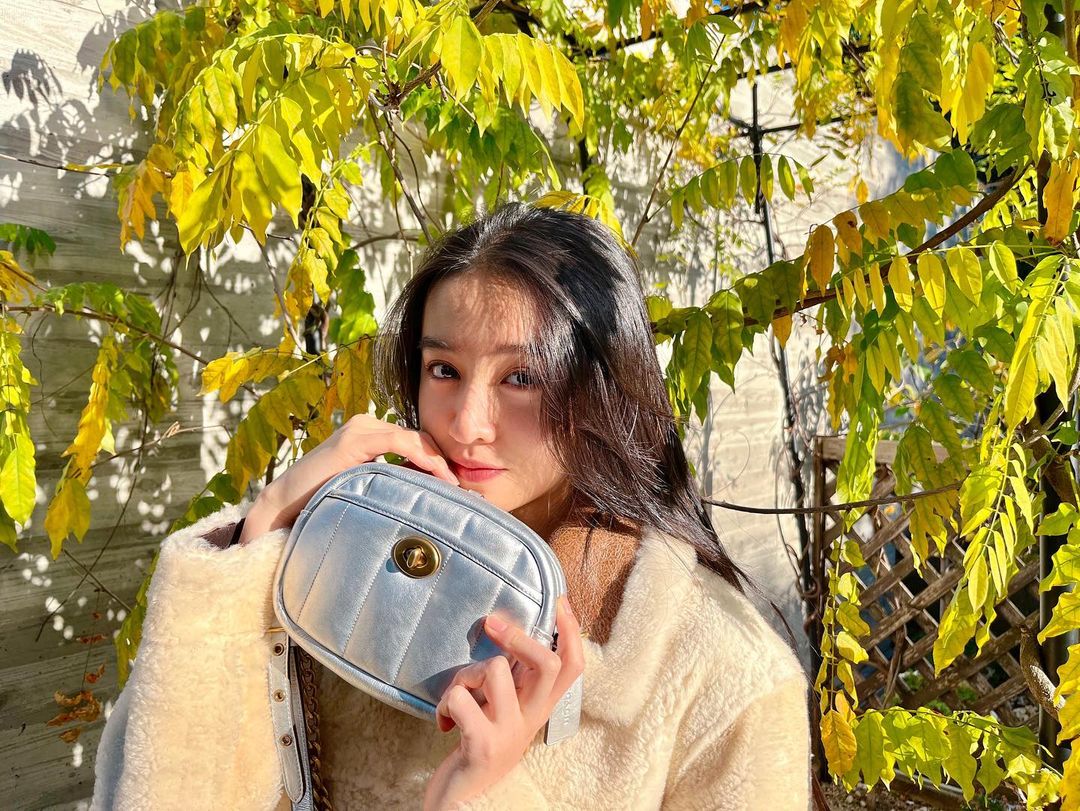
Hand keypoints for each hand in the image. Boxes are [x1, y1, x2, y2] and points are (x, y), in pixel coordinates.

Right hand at [238, 414, 457, 543]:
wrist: (285, 506)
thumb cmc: (326, 502)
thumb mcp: (369, 488)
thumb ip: (394, 482)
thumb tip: (431, 493)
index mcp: (372, 434)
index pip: (416, 443)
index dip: (439, 461)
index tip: (459, 485)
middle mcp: (367, 425)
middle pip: (419, 439)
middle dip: (442, 460)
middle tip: (462, 487)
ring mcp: (360, 428)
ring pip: (414, 438)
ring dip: (437, 460)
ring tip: (453, 485)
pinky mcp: (354, 439)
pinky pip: (399, 441)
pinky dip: (422, 456)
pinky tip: (437, 474)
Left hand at [422, 596, 583, 810]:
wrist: (463, 805)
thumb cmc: (477, 749)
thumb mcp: (504, 713)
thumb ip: (513, 682)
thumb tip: (510, 634)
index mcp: (538, 709)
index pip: (573, 666)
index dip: (571, 631)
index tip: (560, 602)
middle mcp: (531, 720)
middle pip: (549, 664)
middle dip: (519, 636)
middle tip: (493, 624)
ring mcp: (509, 733)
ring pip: (496, 670)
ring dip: (466, 673)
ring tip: (457, 696)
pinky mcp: (482, 744)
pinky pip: (460, 698)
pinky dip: (445, 702)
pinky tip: (444, 721)